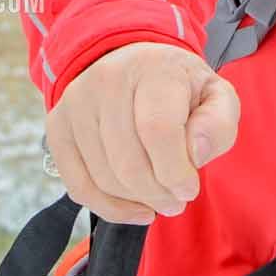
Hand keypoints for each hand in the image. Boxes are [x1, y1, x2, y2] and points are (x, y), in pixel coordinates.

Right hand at [46, 41, 240, 223]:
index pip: (158, 130)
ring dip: (136, 200)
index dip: (175, 172)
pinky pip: (78, 185)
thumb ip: (218, 125)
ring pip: (103, 177)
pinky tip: (135, 208)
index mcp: (154, 67)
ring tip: (160, 199)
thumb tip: (195, 153)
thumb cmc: (181, 89)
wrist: (137, 67)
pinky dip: (109, 208)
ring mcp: (76, 102)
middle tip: (177, 201)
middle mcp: (108, 79)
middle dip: (158, 193)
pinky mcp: (58, 126)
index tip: (189, 189)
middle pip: (128, 161)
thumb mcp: (217, 97)